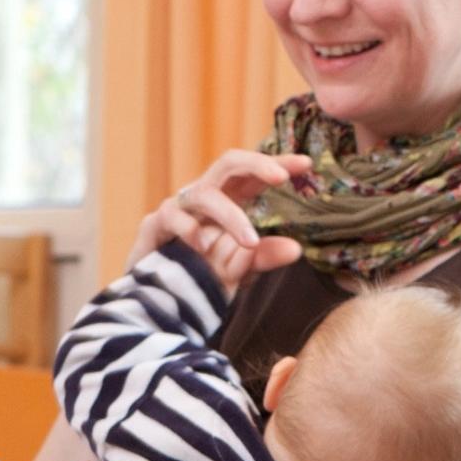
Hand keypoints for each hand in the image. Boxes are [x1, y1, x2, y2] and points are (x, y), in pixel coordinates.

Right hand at [130, 150, 310, 291]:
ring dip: (230, 216)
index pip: (255, 174)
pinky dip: (189, 230)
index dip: (278, 163)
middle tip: (280, 177)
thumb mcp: (239, 267)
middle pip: (228, 163)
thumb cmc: (202, 273)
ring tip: (249, 241)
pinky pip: (171, 217)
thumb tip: (296, 249)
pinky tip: (202, 246)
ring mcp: (179, 207)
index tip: (306, 163)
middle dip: (256, 164)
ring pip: (205, 195)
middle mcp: (205, 196)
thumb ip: (264, 256)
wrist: (157, 297)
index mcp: (229, 199)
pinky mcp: (154, 225)